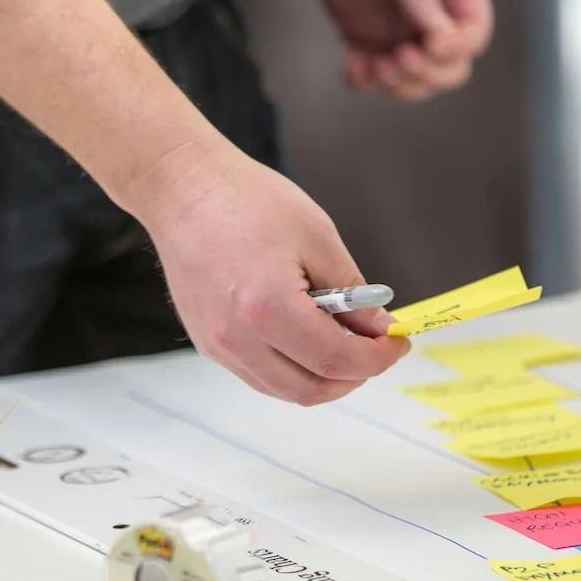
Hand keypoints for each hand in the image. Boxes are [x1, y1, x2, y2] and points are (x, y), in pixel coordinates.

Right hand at [138, 144, 410, 404]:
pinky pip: (260, 376)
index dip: (376, 359)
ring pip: (285, 390)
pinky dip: (293, 370)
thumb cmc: (248, 200)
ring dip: (324, 378)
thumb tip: (377, 328)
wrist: (183, 190)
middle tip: (375, 348)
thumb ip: (352, 292)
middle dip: (355, 376)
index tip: (397, 343)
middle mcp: (238, 338)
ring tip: (344, 343)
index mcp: (268, 308)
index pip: (336, 360)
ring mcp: (219, 345)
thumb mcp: (318, 236)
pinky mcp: (208, 343)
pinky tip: (307, 339)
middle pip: (311, 389)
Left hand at [302, 0, 492, 100]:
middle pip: (447, 72)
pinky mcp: (368, 44)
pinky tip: (352, 65)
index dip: (455, 50)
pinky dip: (364, 83)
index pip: (472, 39)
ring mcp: (402, 36)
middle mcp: (434, 22)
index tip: (430, 42)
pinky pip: (372, 80)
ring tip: (374, 64)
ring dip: (396, 84)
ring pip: (412, 83)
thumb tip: (438, 39)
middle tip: (400, 56)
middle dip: (426, 74)